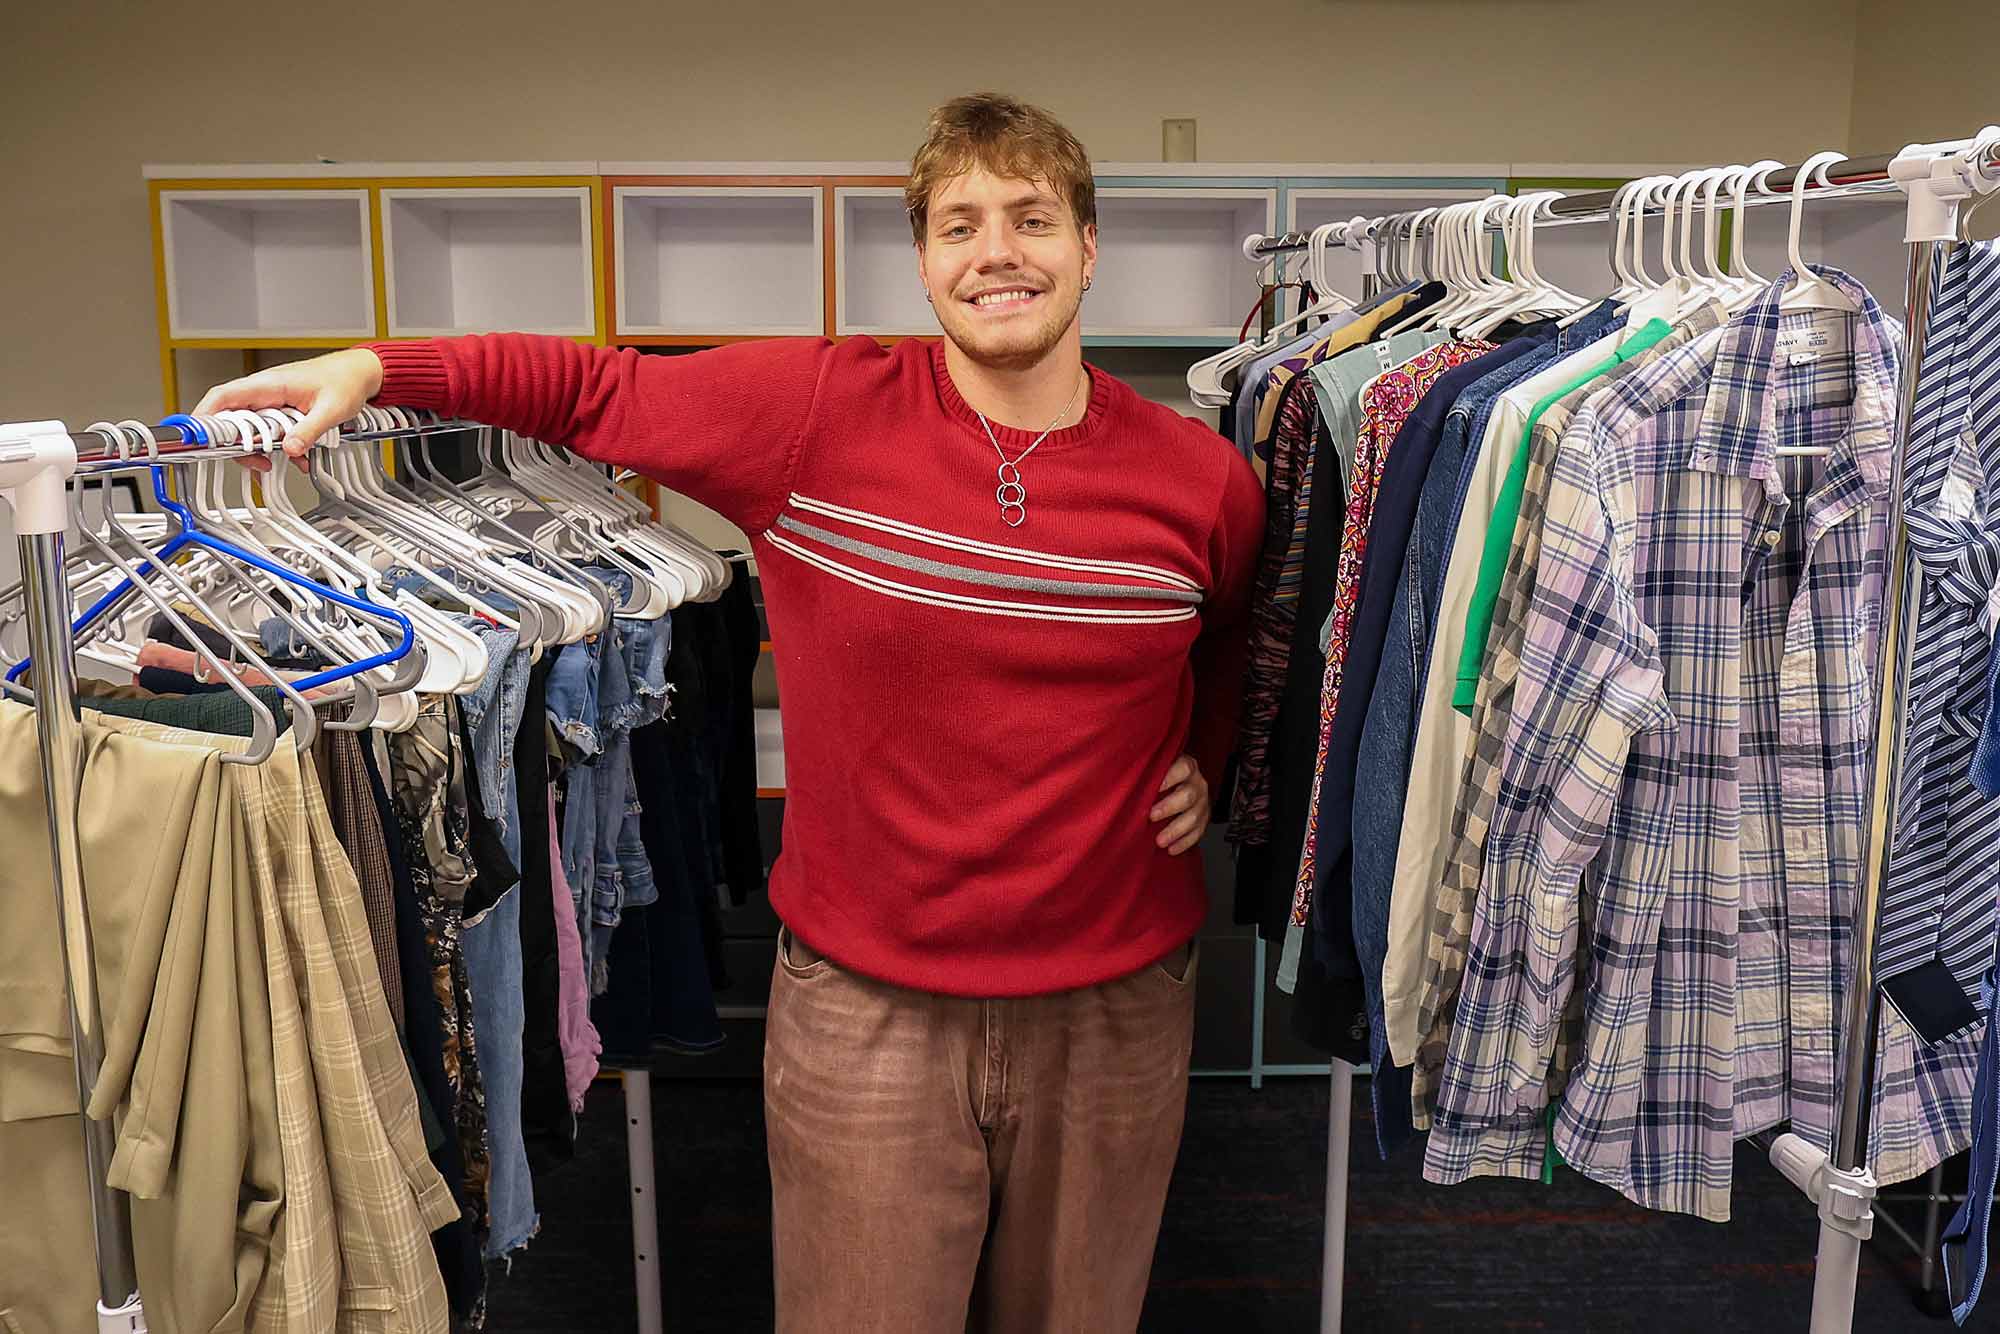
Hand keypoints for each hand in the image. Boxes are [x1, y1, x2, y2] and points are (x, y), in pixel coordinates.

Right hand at [192, 347, 385, 473]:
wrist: (360, 372)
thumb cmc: (345, 380)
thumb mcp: (330, 409)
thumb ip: (309, 431)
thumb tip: (289, 450)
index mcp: (269, 384)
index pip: (223, 397)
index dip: (205, 418)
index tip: (201, 440)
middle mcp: (264, 391)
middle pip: (232, 418)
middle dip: (238, 445)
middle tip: (257, 462)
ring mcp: (271, 401)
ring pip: (250, 428)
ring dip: (260, 449)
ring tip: (276, 462)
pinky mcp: (280, 410)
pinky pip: (269, 431)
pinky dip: (278, 447)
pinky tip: (296, 456)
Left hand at [1149, 755, 1209, 855]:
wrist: (1179, 786)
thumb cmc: (1160, 778)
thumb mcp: (1155, 769)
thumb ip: (1143, 773)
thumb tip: (1117, 776)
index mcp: (1186, 767)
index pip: (1183, 768)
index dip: (1170, 777)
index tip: (1155, 788)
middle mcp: (1197, 783)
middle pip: (1188, 795)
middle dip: (1169, 807)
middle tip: (1152, 816)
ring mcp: (1202, 801)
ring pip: (1194, 816)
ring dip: (1176, 830)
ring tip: (1160, 841)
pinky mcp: (1204, 819)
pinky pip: (1198, 832)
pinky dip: (1185, 842)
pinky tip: (1172, 849)